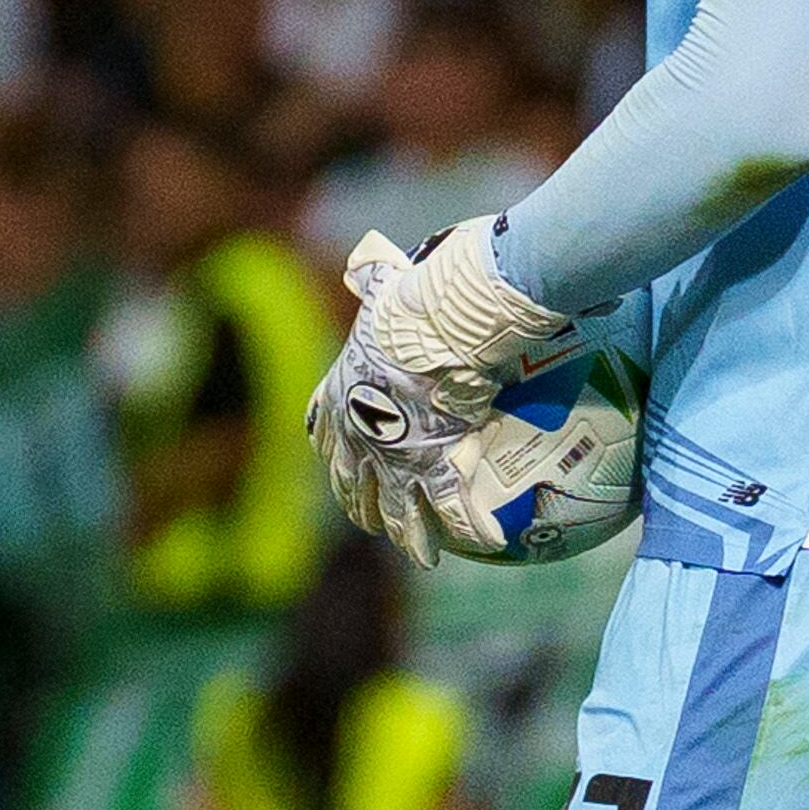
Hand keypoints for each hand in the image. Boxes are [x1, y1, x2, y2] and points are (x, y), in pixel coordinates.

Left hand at [307, 225, 568, 567]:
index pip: (324, 431)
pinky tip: (484, 542)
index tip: (335, 462)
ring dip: (407, 534)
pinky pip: (449, 507)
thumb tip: (367, 255)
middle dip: (360, 504)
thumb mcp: (387, 288)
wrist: (439, 326)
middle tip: (371, 522)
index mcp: (343, 393)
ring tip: (422, 554)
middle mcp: (360, 434)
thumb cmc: (414, 302)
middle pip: (352, 481)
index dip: (330, 451)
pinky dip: (465, 527)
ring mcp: (393, 457)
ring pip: (395, 509)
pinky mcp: (432, 466)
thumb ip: (374, 278)